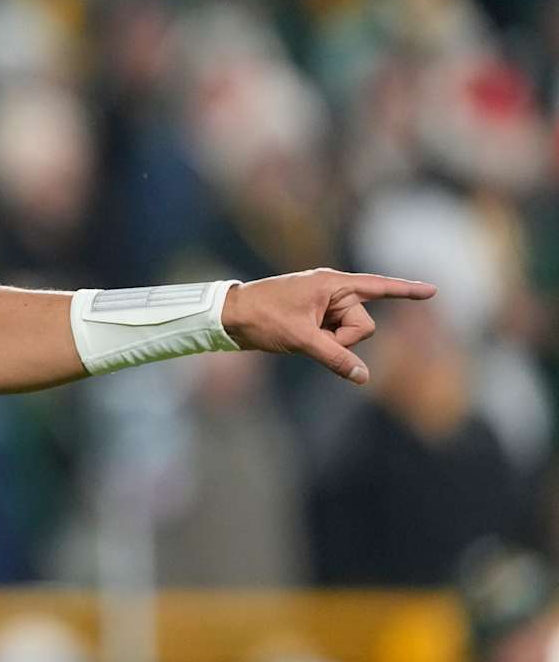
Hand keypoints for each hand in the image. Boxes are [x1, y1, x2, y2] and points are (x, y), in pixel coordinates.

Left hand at [220, 268, 436, 383]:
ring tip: (299, 336)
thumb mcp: (301, 338)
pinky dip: (327, 345)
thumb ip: (335, 357)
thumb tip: (363, 377)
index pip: (378, 287)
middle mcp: (332, 291)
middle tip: (310, 335)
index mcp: (332, 284)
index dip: (406, 292)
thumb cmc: (262, 318)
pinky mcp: (315, 320)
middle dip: (345, 338)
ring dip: (331, 343)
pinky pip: (334, 338)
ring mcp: (323, 306)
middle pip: (363, 324)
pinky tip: (304, 340)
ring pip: (349, 335)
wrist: (228, 317)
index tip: (433, 291)